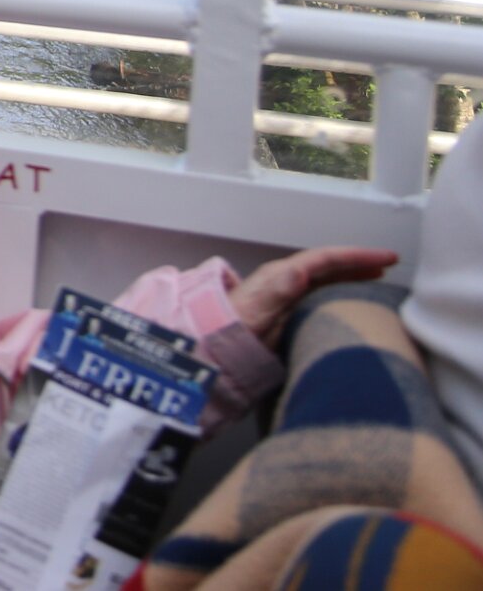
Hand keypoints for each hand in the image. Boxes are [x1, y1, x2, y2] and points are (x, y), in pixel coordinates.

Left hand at [229, 245, 400, 345]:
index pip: (327, 259)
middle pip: (330, 266)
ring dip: (352, 277)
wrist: (213, 347)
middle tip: (390, 263)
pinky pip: (322, 298)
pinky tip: (353, 303)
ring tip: (378, 278)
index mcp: (282, 275)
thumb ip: (277, 290)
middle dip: (360, 262)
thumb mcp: (257, 308)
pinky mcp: (290, 313)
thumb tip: (300, 270)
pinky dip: (341, 295)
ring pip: (328, 281)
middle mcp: (287, 281)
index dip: (358, 256)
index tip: (387, 257)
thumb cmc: (233, 328)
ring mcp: (289, 297)